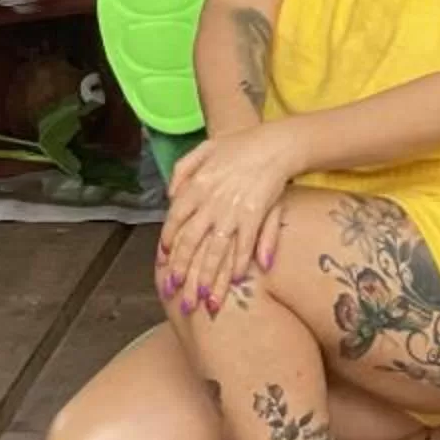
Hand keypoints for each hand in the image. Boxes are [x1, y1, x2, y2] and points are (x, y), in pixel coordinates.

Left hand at [156, 121, 299, 319]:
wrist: (274, 142)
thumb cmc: (239, 145)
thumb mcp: (204, 148)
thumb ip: (182, 170)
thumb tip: (170, 196)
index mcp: (196, 186)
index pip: (175, 220)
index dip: (168, 242)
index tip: (164, 260)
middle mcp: (211, 202)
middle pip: (191, 242)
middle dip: (182, 270)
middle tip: (177, 291)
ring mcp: (233, 210)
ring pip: (215, 250)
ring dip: (208, 276)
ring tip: (203, 297)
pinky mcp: (255, 215)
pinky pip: (245, 246)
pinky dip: (240, 264)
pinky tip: (237, 280)